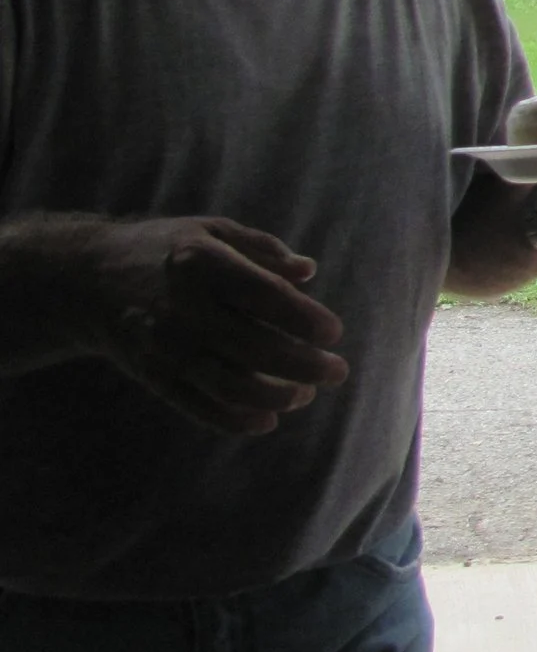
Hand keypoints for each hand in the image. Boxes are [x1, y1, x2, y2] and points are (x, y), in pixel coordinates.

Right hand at [74, 216, 348, 435]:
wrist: (85, 279)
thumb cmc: (164, 250)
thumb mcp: (211, 231)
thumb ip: (262, 249)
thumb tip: (308, 271)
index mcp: (203, 263)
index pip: (265, 296)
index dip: (305, 319)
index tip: (334, 333)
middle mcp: (183, 307)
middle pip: (255, 347)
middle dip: (305, 365)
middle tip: (337, 371)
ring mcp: (166, 345)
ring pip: (229, 384)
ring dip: (277, 396)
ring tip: (307, 395)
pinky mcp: (152, 374)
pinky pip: (198, 406)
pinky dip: (236, 420)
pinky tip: (268, 419)